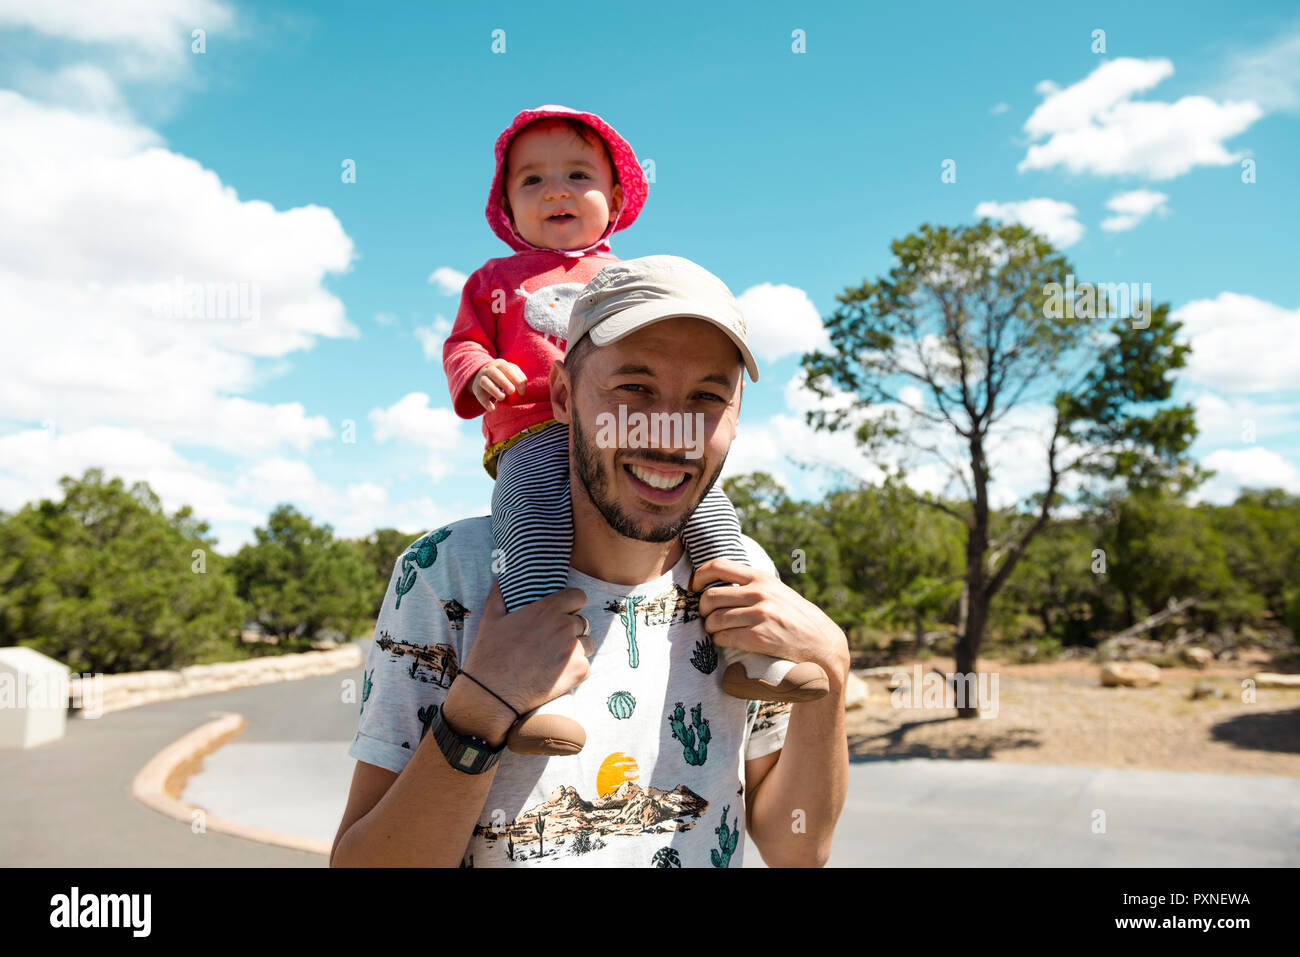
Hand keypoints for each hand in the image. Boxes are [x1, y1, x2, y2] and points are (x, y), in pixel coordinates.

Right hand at [447, 580, 590, 741]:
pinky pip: (585, 666)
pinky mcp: (579, 671)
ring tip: (555, 660)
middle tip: (552, 643)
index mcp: (548, 609)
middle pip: (583, 622)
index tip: (564, 613)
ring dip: (576, 650)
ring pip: (587, 644)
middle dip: (571, 630)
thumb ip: (499, 596)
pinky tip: (556, 675)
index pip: (579, 597)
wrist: (493, 692)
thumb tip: (499, 582)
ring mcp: (574, 649)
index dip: (573, 605)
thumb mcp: (490, 619)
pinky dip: (574, 671)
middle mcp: (565, 626)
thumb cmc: (490, 654)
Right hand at [471, 359, 527, 410]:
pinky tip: (492, 409)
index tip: (521, 391)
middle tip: (512, 391)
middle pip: (494, 373)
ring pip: (485, 382)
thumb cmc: (503, 376)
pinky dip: (485, 402)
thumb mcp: (512, 374)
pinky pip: (479, 395)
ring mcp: (481, 378)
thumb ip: (520, 380)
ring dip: (493, 389)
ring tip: (502, 398)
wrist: (484, 376)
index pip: (507, 368)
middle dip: (504, 381)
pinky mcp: (476, 388)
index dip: (515, 379)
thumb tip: (522, 391)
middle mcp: (489, 369)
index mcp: (500, 364)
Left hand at [690, 558, 849, 684]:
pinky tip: (727, 642)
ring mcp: (759, 615)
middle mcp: (759, 593)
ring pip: (713, 620)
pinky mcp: (759, 637)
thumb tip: (716, 583)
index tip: (694, 587)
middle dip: (702, 610)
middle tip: (706, 617)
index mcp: (761, 577)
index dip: (699, 576)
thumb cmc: (794, 618)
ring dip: (710, 628)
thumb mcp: (776, 591)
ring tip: (717, 632)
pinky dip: (719, 641)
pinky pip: (723, 637)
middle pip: (709, 597)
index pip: (718, 566)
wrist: (821, 643)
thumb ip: (752, 585)